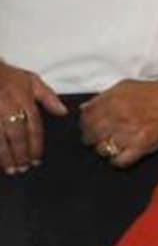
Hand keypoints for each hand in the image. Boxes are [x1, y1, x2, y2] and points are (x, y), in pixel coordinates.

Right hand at [0, 59, 66, 174]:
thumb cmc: (7, 76)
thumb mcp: (31, 80)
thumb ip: (48, 97)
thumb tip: (63, 112)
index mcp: (25, 101)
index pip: (34, 128)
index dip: (36, 146)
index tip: (36, 159)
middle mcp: (10, 109)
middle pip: (18, 137)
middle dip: (22, 155)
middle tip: (23, 169)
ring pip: (1, 139)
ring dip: (6, 156)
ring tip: (10, 169)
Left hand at [79, 79, 157, 167]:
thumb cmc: (157, 92)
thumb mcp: (127, 86)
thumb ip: (104, 97)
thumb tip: (85, 109)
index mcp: (113, 100)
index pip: (85, 118)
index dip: (85, 124)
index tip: (89, 127)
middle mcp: (118, 116)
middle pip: (90, 135)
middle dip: (92, 138)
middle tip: (99, 137)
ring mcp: (129, 132)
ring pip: (102, 149)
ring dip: (105, 148)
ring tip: (114, 144)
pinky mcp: (141, 146)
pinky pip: (119, 161)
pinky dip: (118, 160)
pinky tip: (123, 154)